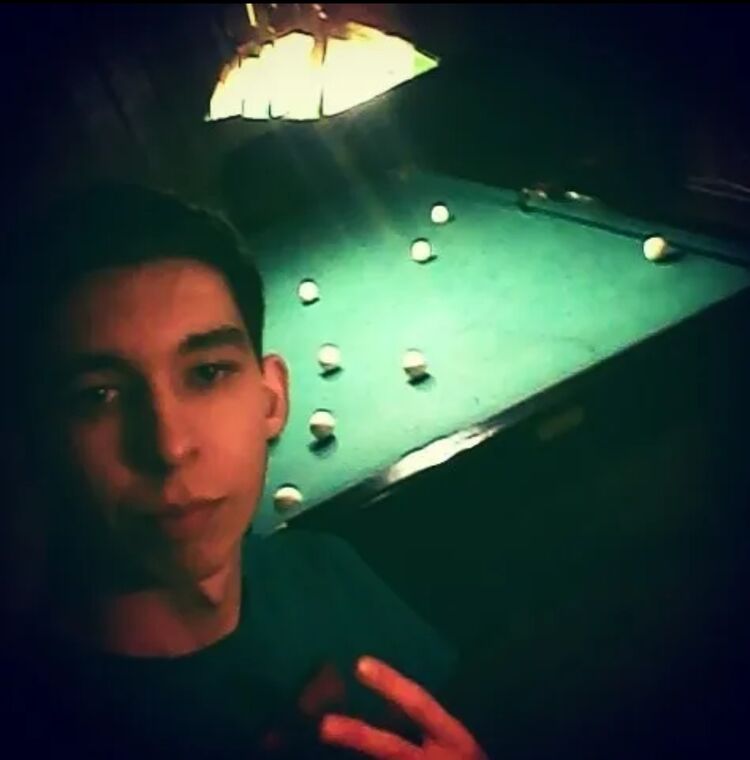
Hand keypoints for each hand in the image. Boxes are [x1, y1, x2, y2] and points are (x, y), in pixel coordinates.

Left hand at [319, 656, 487, 758]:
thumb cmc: (467, 758)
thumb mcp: (456, 742)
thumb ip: (430, 727)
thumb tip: (392, 704)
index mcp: (454, 739)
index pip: (420, 705)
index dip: (391, 684)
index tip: (360, 664)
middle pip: (393, 748)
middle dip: (358, 735)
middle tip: (324, 726)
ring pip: (388, 759)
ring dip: (362, 745)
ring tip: (333, 734)